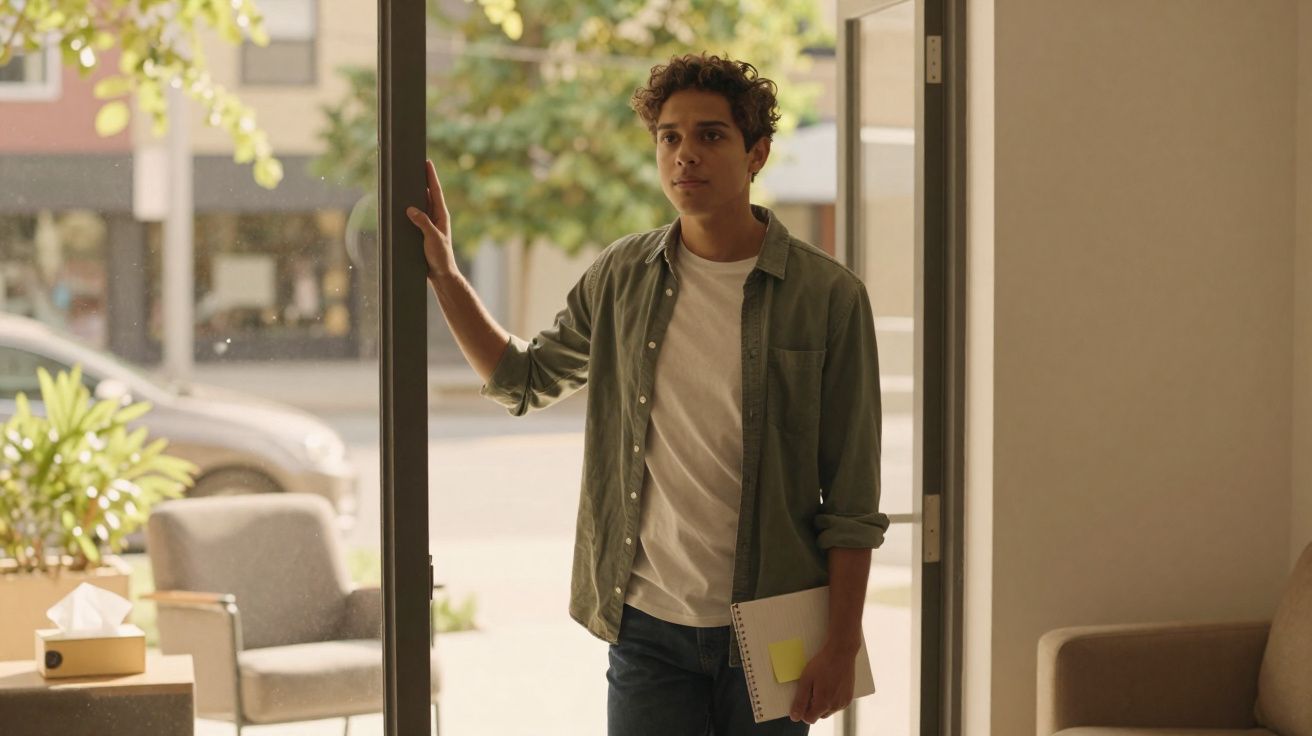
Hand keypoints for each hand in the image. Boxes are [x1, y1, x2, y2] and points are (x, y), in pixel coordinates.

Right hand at [405, 159, 459, 280]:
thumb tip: (410, 209)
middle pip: (429, 194)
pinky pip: (416, 216)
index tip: (427, 163)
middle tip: (415, 166)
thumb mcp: (432, 238)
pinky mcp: (424, 231)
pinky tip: (403, 203)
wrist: (441, 273)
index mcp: (442, 215)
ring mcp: (430, 224)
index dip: (431, 177)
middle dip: (423, 180)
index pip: (436, 192)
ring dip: (416, 193)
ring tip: (408, 180)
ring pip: (422, 204)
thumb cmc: (440, 256)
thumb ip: (422, 223)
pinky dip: (411, 208)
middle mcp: (437, 217)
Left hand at [788, 643, 856, 723]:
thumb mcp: (806, 680)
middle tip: (812, 689)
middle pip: (819, 715)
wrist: (841, 652)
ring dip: (823, 703)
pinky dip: (832, 699)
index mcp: (824, 703)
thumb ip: (800, 701)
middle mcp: (836, 706)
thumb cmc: (822, 664)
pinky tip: (830, 685)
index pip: (810, 719)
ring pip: (829, 710)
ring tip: (821, 685)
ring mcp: (844, 702)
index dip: (803, 711)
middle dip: (813, 706)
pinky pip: (837, 705)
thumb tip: (794, 717)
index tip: (803, 698)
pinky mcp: (849, 697)